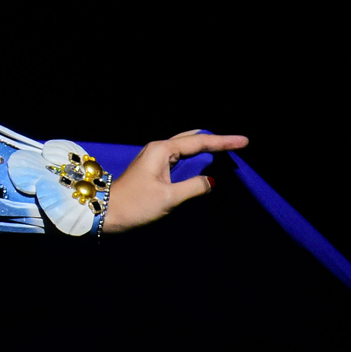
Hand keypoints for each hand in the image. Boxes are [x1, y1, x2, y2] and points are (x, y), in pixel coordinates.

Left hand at [102, 130, 248, 232]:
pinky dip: (194, 157)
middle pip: (192, 139)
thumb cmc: (135, 205)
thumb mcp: (169, 197)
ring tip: (226, 148)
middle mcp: (157, 149)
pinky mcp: (153, 169)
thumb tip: (212, 181)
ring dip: (205, 147)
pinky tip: (203, 160)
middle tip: (238, 143)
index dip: (223, 142)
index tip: (245, 141)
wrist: (106, 212)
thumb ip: (194, 187)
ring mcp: (154, 158)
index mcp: (162, 150)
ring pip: (185, 147)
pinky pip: (179, 157)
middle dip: (215, 140)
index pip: (199, 142)